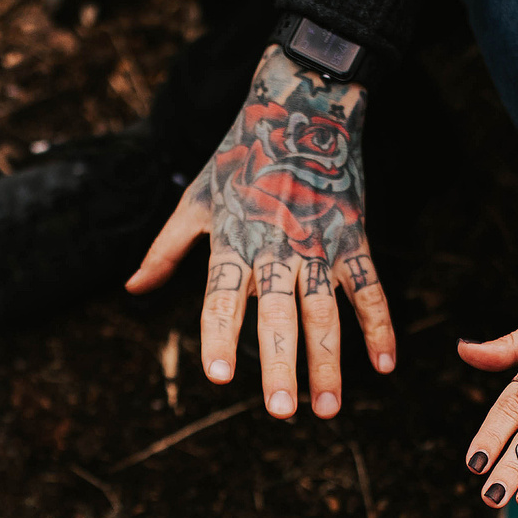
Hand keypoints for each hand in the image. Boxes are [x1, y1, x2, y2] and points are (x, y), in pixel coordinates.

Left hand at [126, 45, 395, 418]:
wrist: (302, 104)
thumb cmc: (241, 156)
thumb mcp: (196, 200)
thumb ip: (165, 250)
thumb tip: (133, 289)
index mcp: (232, 241)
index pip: (221, 297)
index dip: (219, 336)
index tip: (217, 378)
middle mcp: (276, 247)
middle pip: (278, 315)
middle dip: (280, 366)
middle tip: (281, 413)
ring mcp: (319, 244)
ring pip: (326, 312)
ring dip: (329, 363)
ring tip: (327, 410)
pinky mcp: (353, 237)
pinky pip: (370, 287)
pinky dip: (380, 325)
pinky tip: (385, 366)